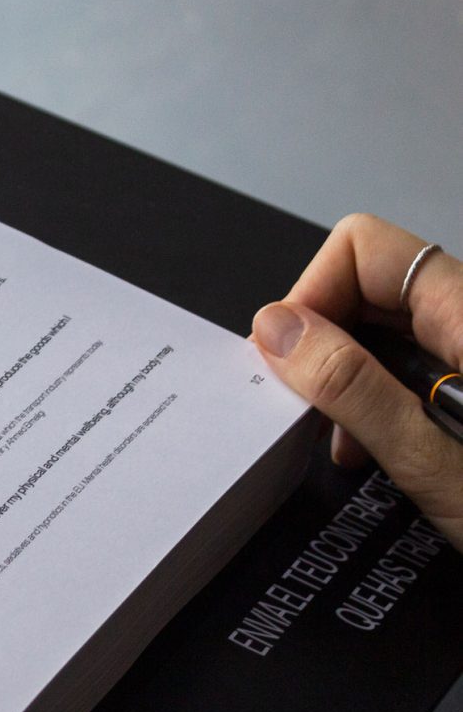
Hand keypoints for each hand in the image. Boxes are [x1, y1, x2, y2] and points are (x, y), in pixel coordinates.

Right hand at [251, 213, 462, 549]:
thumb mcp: (434, 463)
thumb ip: (353, 388)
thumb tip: (277, 328)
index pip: (364, 247)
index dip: (314, 293)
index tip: (290, 361)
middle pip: (372, 282)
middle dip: (322, 337)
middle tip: (305, 407)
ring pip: (388, 326)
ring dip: (345, 374)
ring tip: (339, 441)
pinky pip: (414, 364)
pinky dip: (377, 397)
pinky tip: (373, 450)